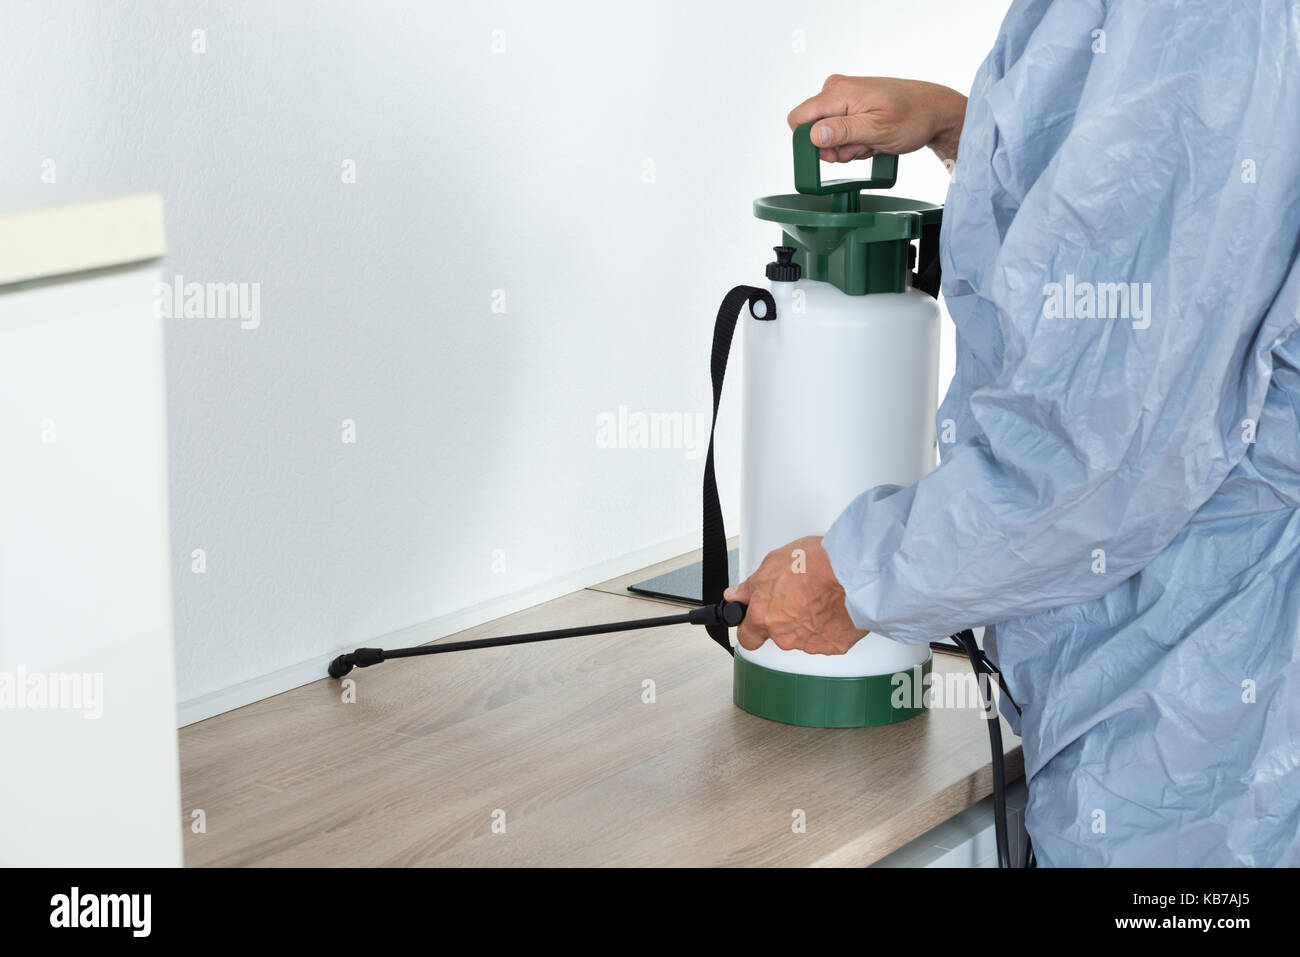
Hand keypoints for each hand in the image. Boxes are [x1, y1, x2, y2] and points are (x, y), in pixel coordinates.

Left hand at [724, 536, 867, 655]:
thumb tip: (737, 594)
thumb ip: (751, 586)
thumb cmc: (815, 562)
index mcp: (763, 617)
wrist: (852, 571)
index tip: (755, 620)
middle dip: (783, 620)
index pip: (746, 638)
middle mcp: (784, 636)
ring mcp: (809, 644)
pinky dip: (828, 628)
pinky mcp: (834, 646)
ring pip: (802, 638)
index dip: (750, 628)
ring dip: (807, 623)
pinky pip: (826, 639)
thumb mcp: (772, 563)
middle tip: (797, 597)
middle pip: (777, 636)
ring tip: (819, 598)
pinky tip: (832, 608)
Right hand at [787, 75, 966, 165]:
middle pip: (812, 130)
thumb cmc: (913, 117)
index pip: (797, 120)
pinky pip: (840, 131)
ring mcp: (843, 98)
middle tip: (861, 147)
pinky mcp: (851, 105)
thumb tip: (812, 135)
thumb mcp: (877, 130)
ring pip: (827, 135)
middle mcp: (835, 90)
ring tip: (872, 142)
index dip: (810, 143)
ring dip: (847, 147)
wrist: (935, 110)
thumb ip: (842, 132)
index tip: (834, 151)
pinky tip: (873, 139)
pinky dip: (855, 141)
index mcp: (837, 93)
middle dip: (834, 148)